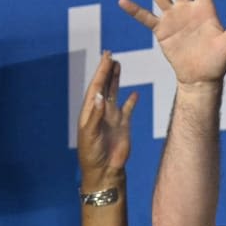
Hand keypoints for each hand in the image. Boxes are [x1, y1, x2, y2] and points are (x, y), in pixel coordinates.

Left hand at [78, 52, 138, 184]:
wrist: (104, 170)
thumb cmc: (92, 154)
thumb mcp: (91, 134)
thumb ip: (96, 115)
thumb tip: (100, 96)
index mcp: (90, 111)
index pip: (96, 87)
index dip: (101, 72)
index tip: (106, 58)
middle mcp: (101, 111)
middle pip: (104, 86)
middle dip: (106, 70)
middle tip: (110, 54)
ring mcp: (113, 118)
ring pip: (114, 94)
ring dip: (116, 80)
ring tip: (118, 65)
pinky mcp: (124, 126)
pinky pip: (128, 110)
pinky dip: (131, 101)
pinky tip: (134, 93)